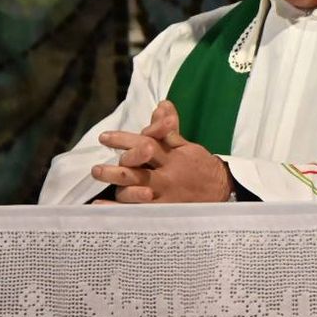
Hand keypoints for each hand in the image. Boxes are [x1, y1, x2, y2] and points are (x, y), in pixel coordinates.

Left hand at [92, 100, 233, 203]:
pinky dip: (117, 209)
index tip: (105, 137)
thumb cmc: (200, 166)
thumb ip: (168, 129)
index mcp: (172, 157)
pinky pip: (136, 212)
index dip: (125, 140)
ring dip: (115, 188)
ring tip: (99, 184)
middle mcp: (166, 177)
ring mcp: (164, 196)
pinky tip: (100, 205)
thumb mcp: (187, 146)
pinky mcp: (162, 211)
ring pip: (134, 192)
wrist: (220, 191)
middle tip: (96, 169)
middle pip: (137, 171)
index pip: (147, 144)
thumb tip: (162, 104)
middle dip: (116, 169)